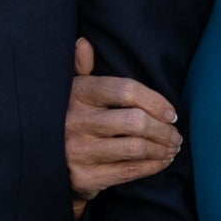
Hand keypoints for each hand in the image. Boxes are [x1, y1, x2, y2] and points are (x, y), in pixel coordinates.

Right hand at [66, 37, 181, 212]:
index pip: (126, 90)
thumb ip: (80, 67)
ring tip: (171, 148)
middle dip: (164, 129)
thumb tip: (83, 44)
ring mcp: (79, 151)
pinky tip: (161, 161)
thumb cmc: (68, 120)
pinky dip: (152, 166)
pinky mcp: (85, 177)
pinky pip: (129, 171)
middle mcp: (76, 121)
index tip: (171, 113)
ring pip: (136, 148)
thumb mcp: (69, 91)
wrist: (46, 165)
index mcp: (77, 94)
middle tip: (174, 134)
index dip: (156, 101)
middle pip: (136, 121)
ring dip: (162, 149)